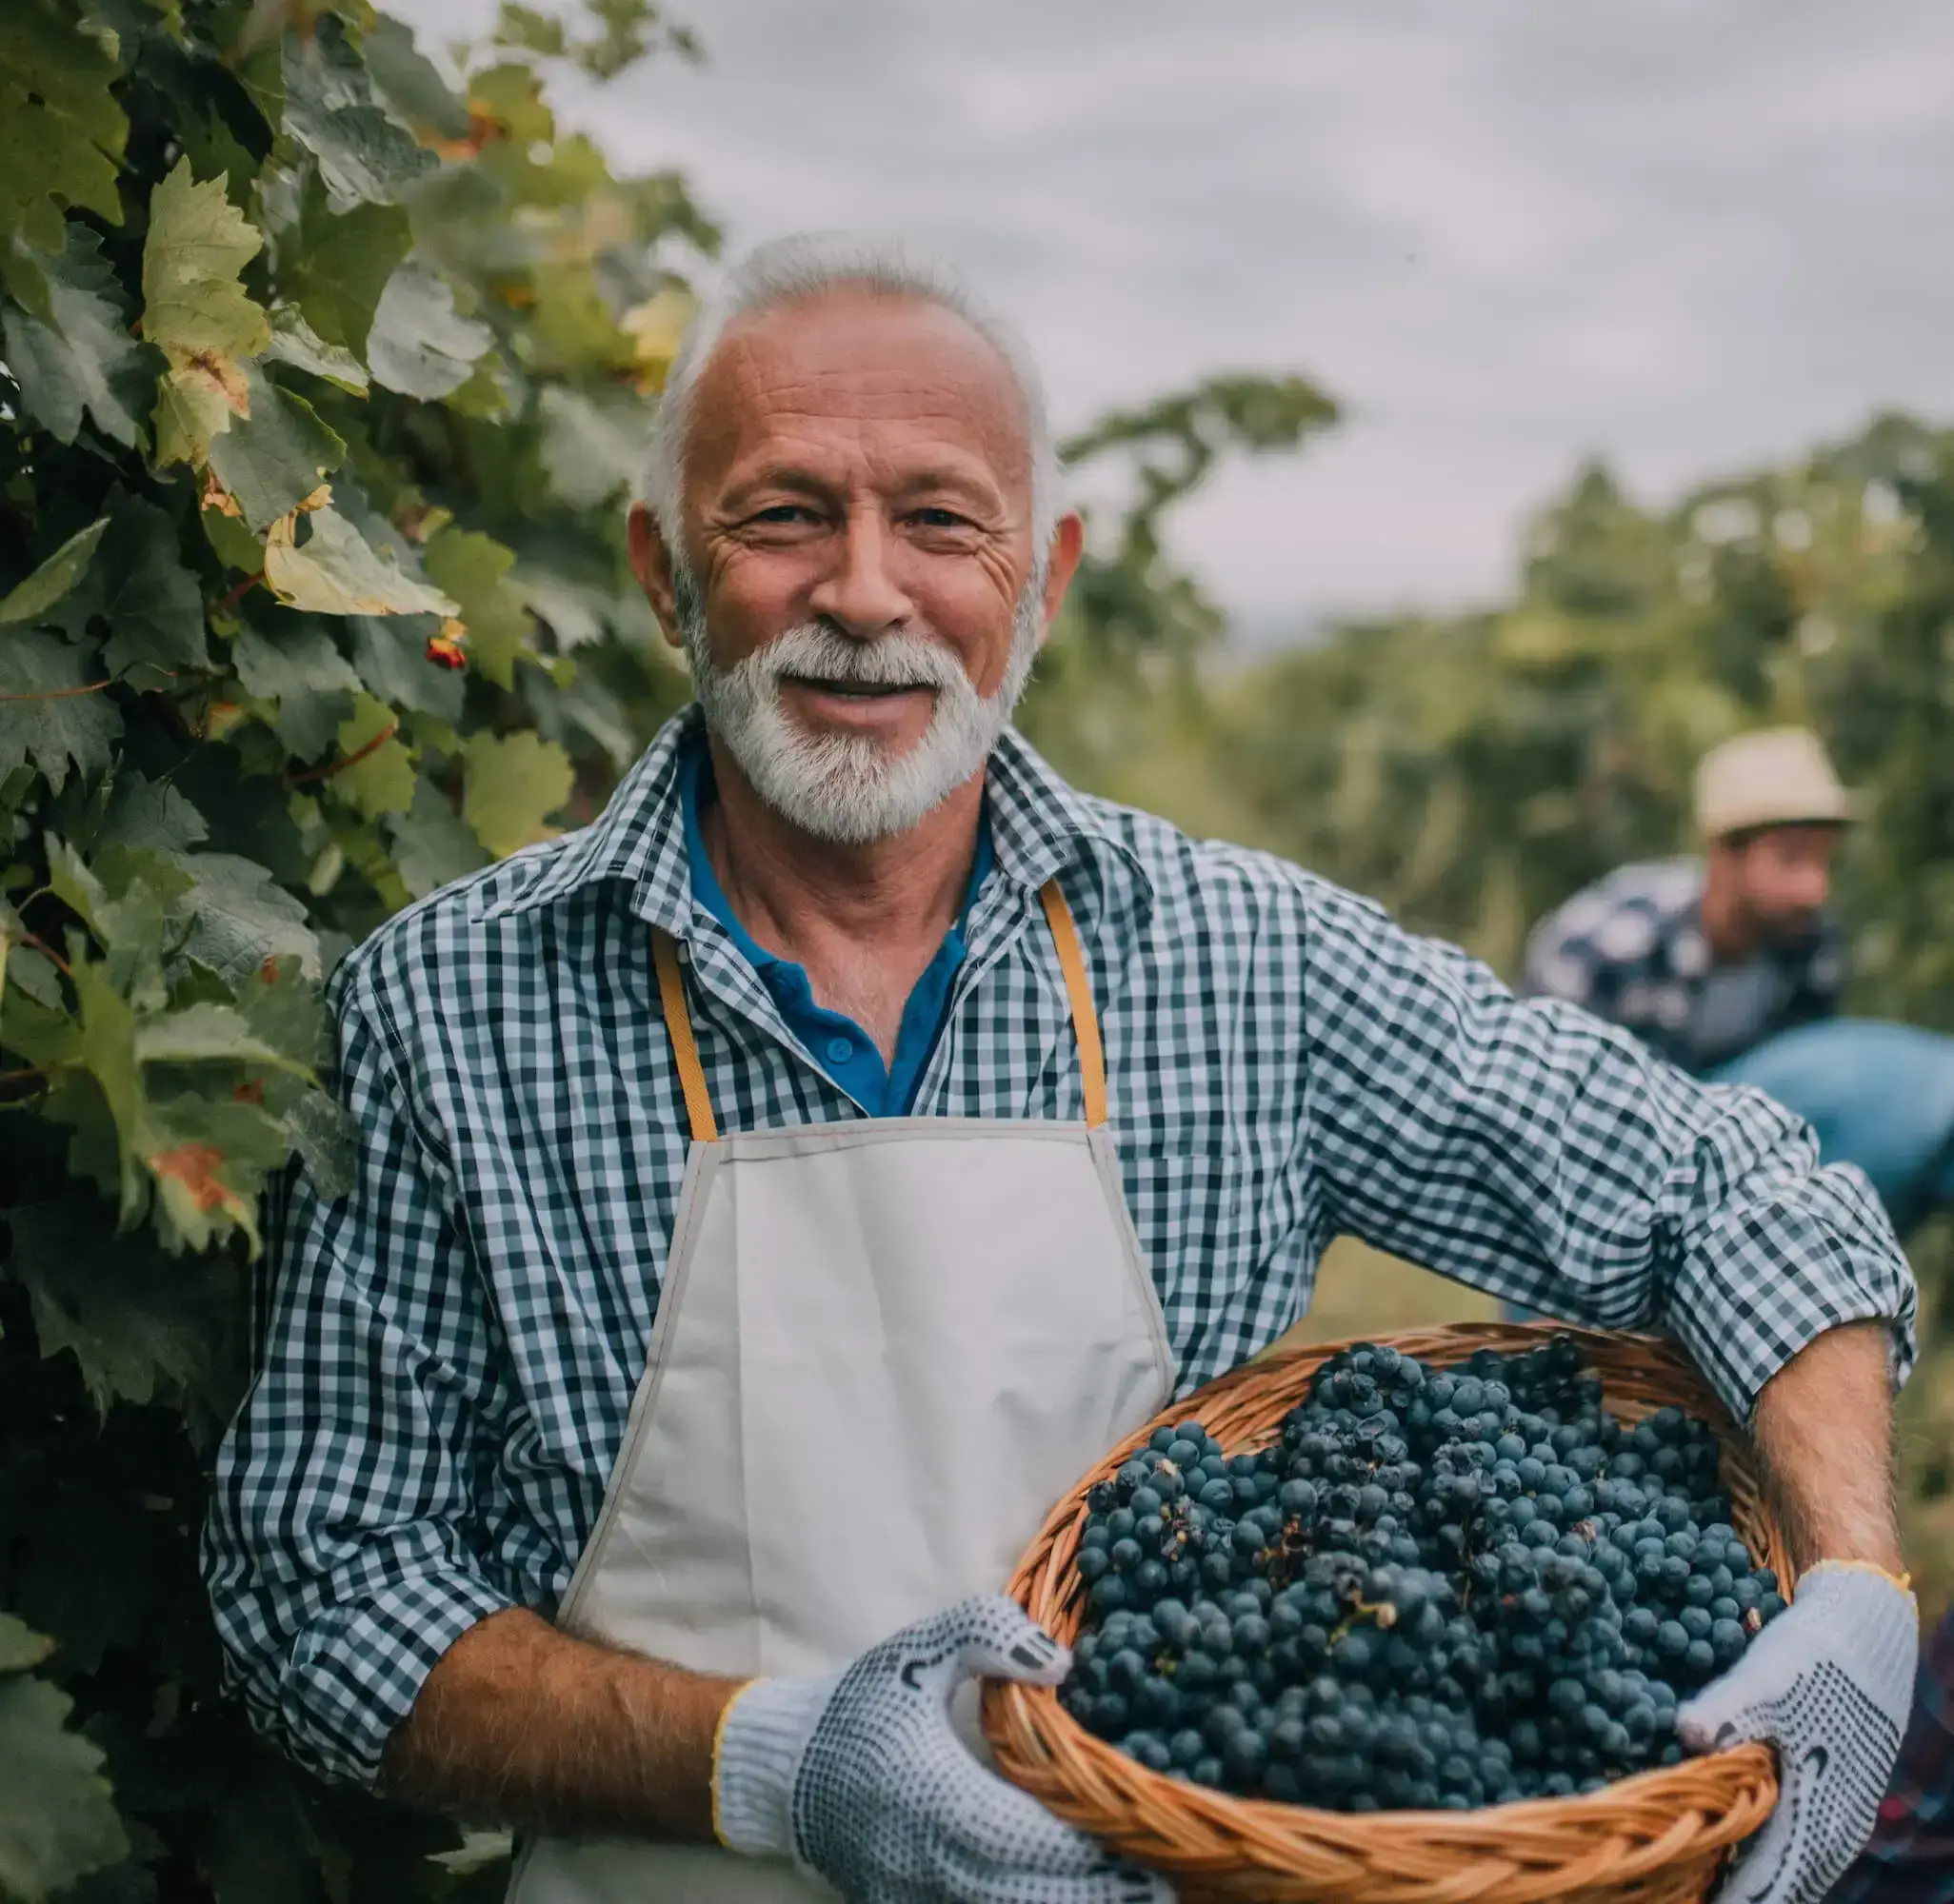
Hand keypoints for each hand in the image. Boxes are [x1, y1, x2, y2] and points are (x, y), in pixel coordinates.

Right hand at [714, 1594, 1171, 1903]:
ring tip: (1133, 1899)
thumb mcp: (916, 1652)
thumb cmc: (858, 1706)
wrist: (785, 1771)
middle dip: (1099, 1896)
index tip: (1147, 1855)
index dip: (1090, 1856)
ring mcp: (921, 1897)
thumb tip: (1060, 1662)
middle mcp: (932, 1862)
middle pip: (1031, 1895)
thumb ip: (986, 1634)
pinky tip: (1070, 1896)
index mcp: (937, 1797)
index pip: (1028, 1840)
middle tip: (1164, 1890)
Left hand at [1678, 1561, 1917, 1903]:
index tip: (1677, 1900)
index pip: (1768, 1884)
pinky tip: (1729, 1839)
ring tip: (1695, 1877)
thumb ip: (1724, 1712)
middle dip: (1730, 1887)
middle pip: (1782, 1883)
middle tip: (1672, 1890)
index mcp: (1819, 1813)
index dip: (1725, 1898)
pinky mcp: (1835, 1791)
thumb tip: (1687, 1734)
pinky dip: (1764, 1850)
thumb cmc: (1813, 1658)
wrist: (1866, 1628)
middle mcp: (1835, 1827)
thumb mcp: (1763, 1681)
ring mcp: (1840, 1812)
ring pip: (1792, 1865)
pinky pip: (1798, 1842)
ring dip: (1747, 1871)